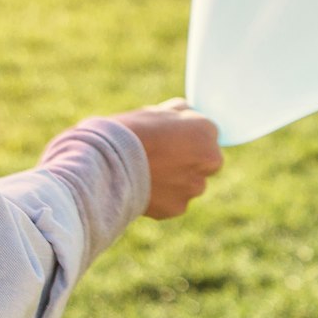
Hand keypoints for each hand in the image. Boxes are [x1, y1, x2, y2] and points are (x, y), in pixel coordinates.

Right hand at [112, 99, 223, 219]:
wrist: (107, 164)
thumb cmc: (130, 132)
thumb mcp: (156, 111)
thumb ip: (179, 114)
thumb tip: (186, 114)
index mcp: (206, 131)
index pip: (210, 135)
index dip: (191, 137)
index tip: (174, 139)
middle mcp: (210, 160)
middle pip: (208, 163)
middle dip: (192, 161)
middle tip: (165, 158)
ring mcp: (194, 186)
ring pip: (192, 184)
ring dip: (179, 181)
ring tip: (150, 174)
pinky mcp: (178, 207)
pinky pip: (175, 201)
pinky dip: (164, 197)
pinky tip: (144, 188)